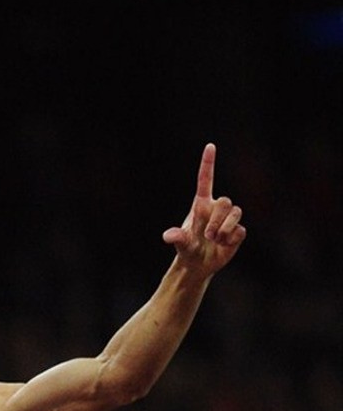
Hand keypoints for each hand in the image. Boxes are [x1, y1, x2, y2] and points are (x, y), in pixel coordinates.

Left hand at [163, 144, 245, 274]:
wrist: (198, 264)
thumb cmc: (187, 249)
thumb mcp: (181, 244)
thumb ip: (177, 238)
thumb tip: (169, 236)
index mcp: (201, 205)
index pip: (206, 180)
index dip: (208, 163)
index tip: (210, 146)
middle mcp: (216, 208)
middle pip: (225, 201)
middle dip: (217, 219)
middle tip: (207, 235)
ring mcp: (228, 219)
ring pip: (236, 212)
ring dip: (224, 229)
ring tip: (215, 240)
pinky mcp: (238, 231)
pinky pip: (241, 229)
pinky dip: (231, 239)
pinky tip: (224, 245)